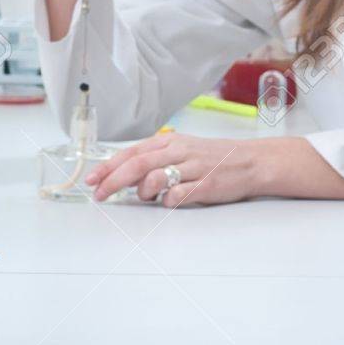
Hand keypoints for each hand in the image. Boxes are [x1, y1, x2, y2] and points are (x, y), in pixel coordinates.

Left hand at [85, 132, 276, 206]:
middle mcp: (180, 152)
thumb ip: (156, 160)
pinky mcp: (206, 185)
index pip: (131, 153)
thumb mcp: (183, 150)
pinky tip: (169, 201)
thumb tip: (124, 174)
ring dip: (143, 192)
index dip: (108, 166)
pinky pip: (177, 196)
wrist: (251, 161)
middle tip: (100, 195)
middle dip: (113, 181)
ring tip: (147, 197)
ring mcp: (193, 169)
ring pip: (154, 179)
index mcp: (171, 142)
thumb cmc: (215, 157)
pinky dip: (167, 201)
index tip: (92, 179)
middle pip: (137, 165)